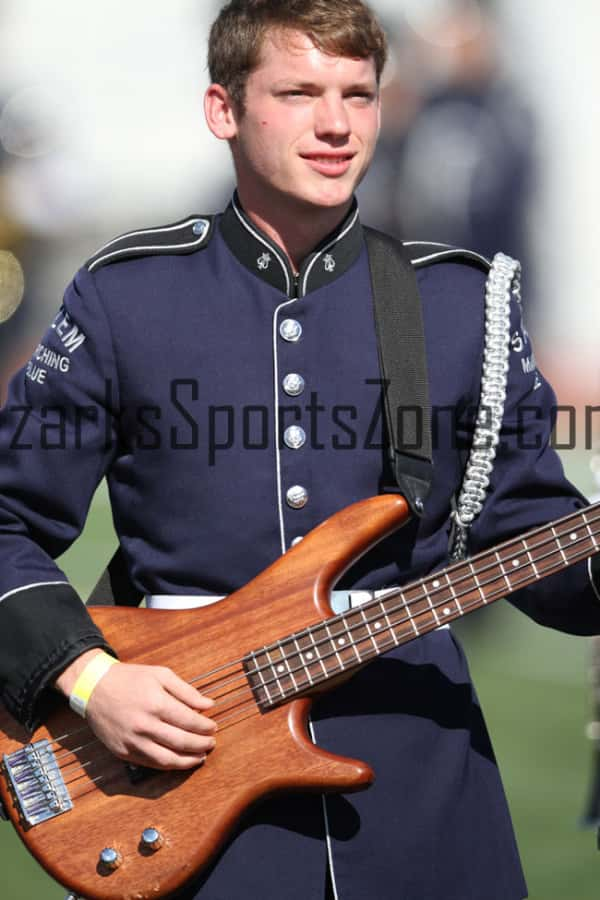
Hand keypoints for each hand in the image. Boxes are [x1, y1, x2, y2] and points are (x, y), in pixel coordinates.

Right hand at [56, 651, 215, 769]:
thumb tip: (208, 705)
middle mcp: (144, 725)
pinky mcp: (123, 752)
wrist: (94, 687)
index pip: (189, 721)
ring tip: (200, 757)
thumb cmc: (129, 678)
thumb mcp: (160, 675)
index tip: (213, 727)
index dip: (205, 727)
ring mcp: (132, 741)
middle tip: (211, 743)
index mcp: (156, 703)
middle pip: (181, 742)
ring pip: (167, 760)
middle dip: (201, 745)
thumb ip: (186, 691)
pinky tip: (178, 760)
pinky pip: (150, 764)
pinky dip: (168, 765)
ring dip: (188, 761)